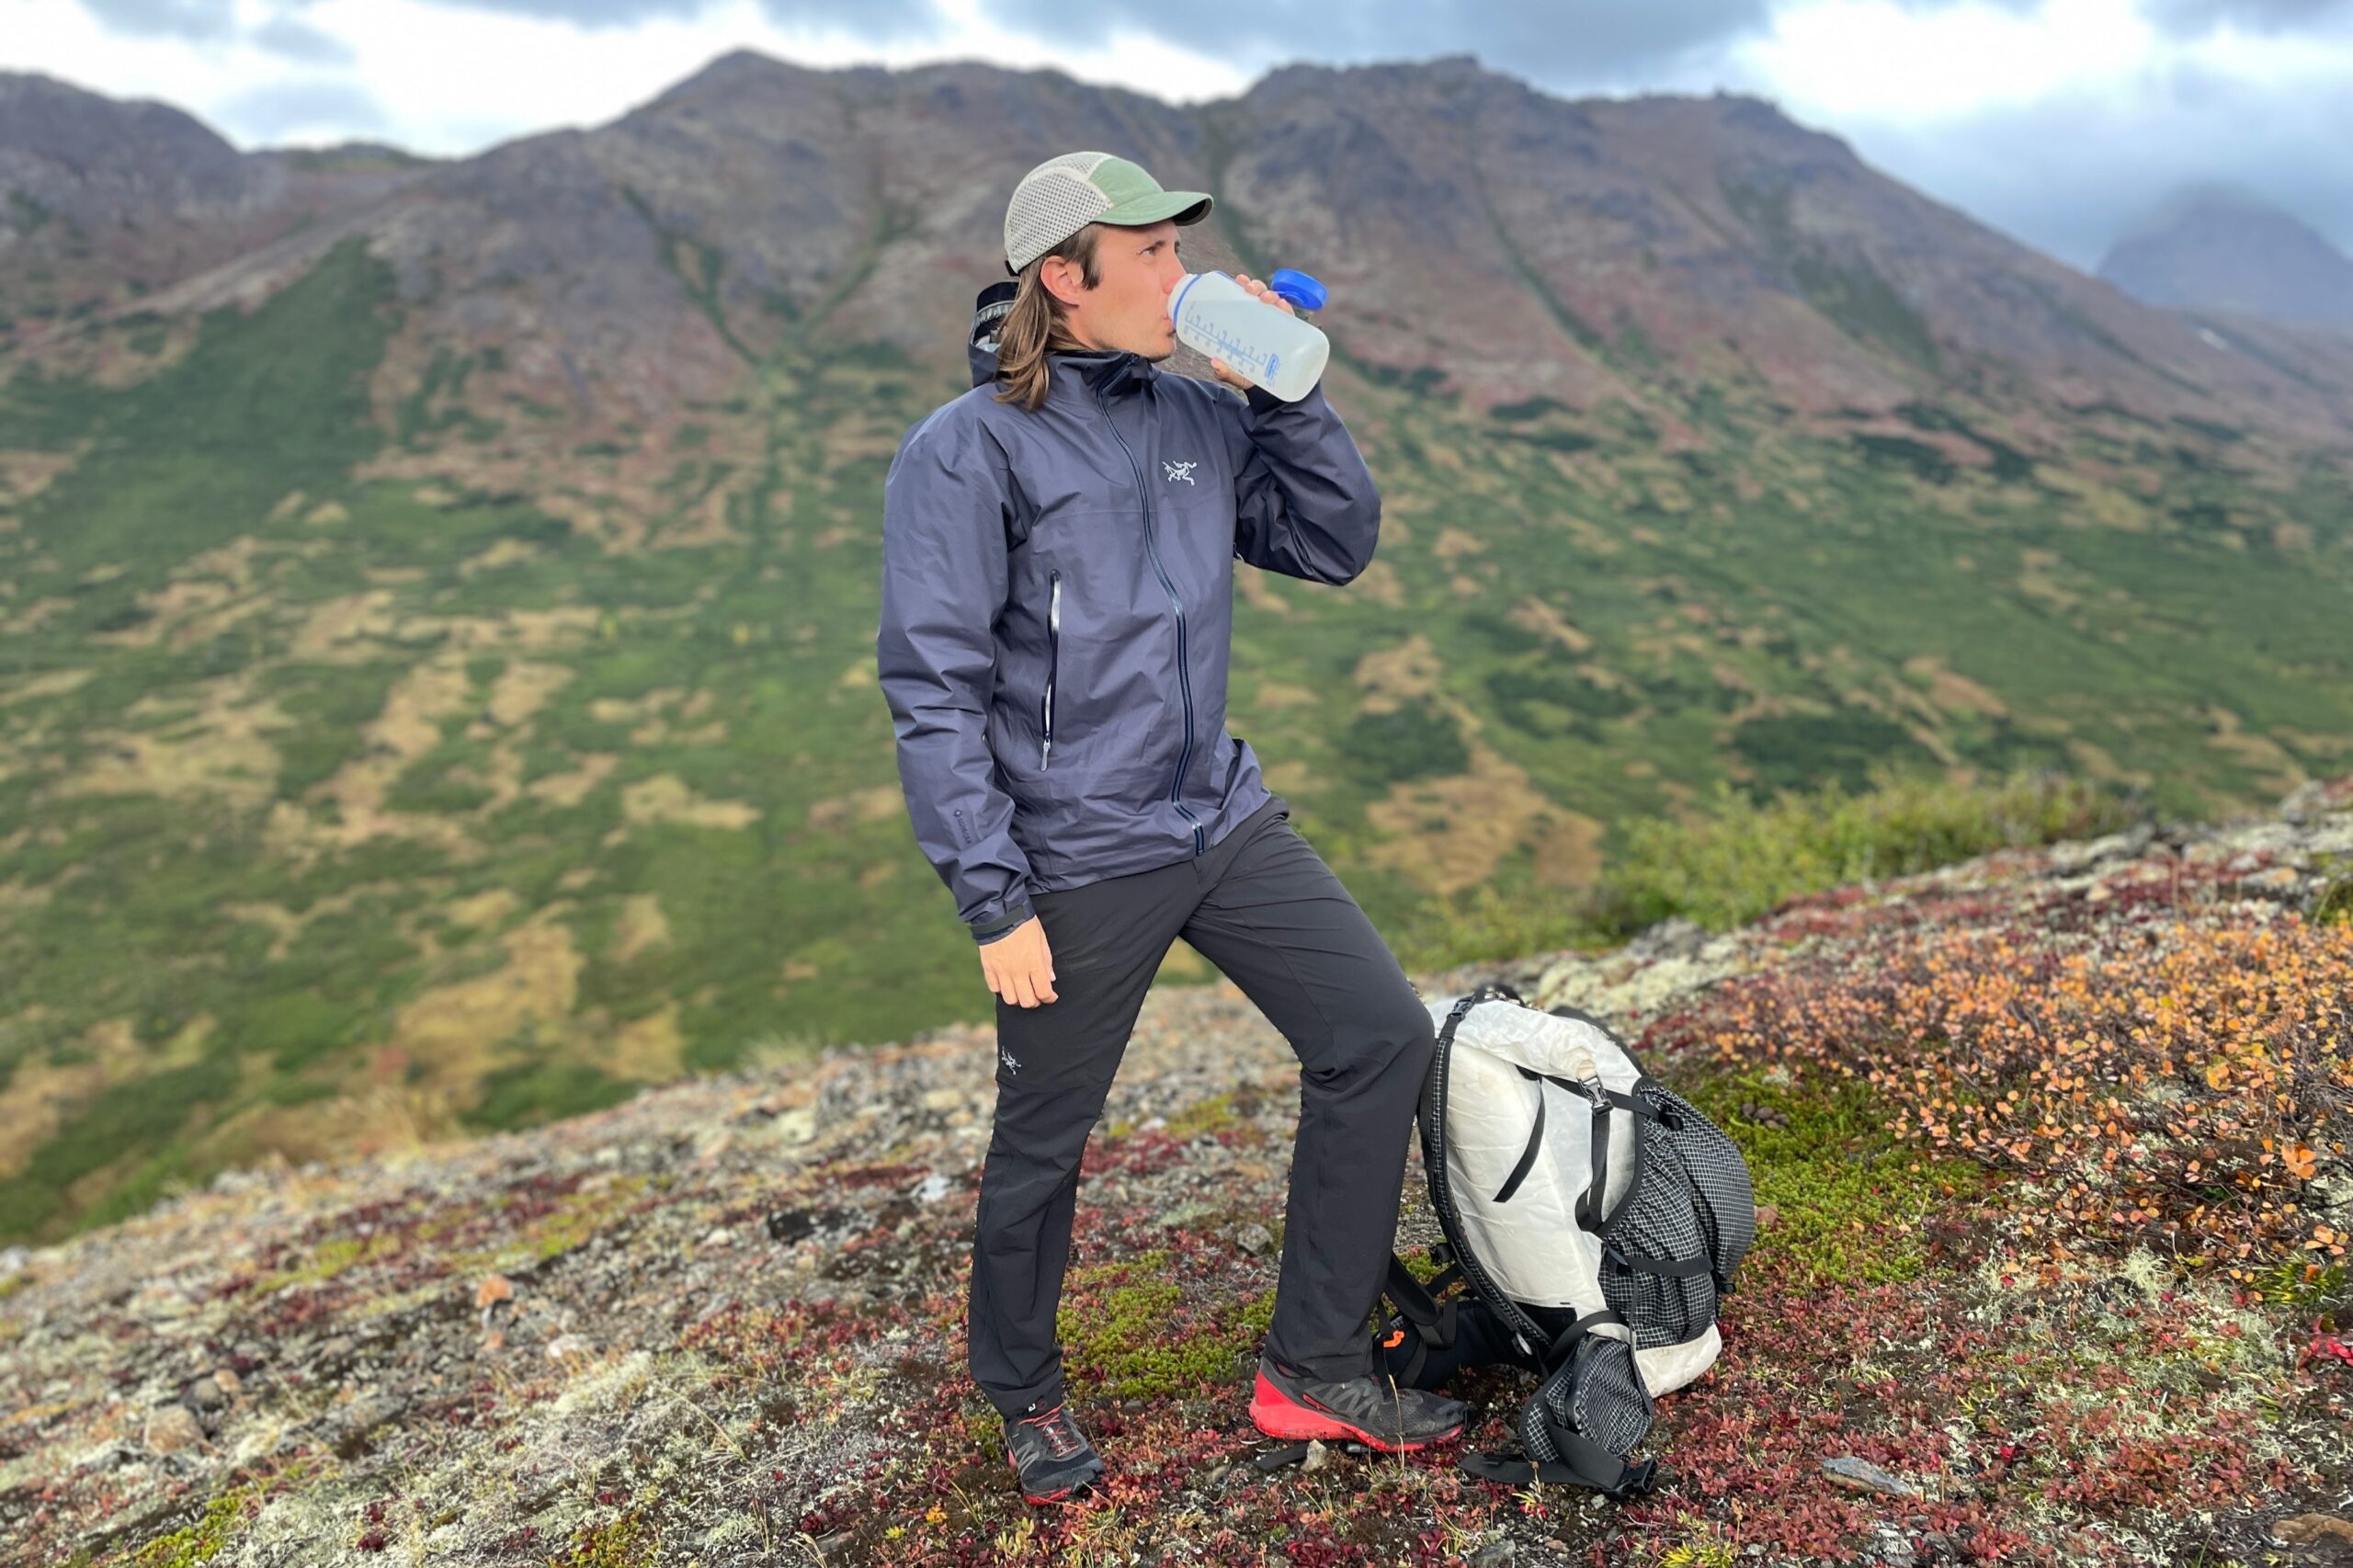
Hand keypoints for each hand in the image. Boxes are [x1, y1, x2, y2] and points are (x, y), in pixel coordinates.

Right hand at [979, 915, 1056, 1006]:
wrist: (999, 912)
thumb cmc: (1023, 922)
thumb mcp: (1041, 938)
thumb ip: (1046, 960)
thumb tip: (1050, 978)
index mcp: (1033, 963)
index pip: (1043, 992)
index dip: (1049, 998)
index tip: (1051, 996)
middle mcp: (1017, 971)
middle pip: (1027, 1001)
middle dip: (1034, 1001)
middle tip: (1037, 995)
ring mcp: (1001, 971)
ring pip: (1010, 999)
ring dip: (1017, 998)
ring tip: (1021, 990)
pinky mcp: (988, 968)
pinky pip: (994, 988)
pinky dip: (1001, 989)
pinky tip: (1006, 982)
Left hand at [1208, 273, 1297, 391]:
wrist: (1275, 394)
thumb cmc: (1254, 378)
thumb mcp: (1237, 374)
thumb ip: (1226, 371)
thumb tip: (1215, 362)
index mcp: (1250, 323)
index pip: (1247, 299)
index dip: (1244, 285)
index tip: (1239, 280)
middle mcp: (1265, 321)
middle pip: (1262, 295)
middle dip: (1257, 287)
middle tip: (1249, 290)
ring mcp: (1279, 327)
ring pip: (1278, 303)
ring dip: (1273, 295)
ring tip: (1266, 299)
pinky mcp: (1293, 337)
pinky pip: (1292, 319)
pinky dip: (1288, 310)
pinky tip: (1284, 307)